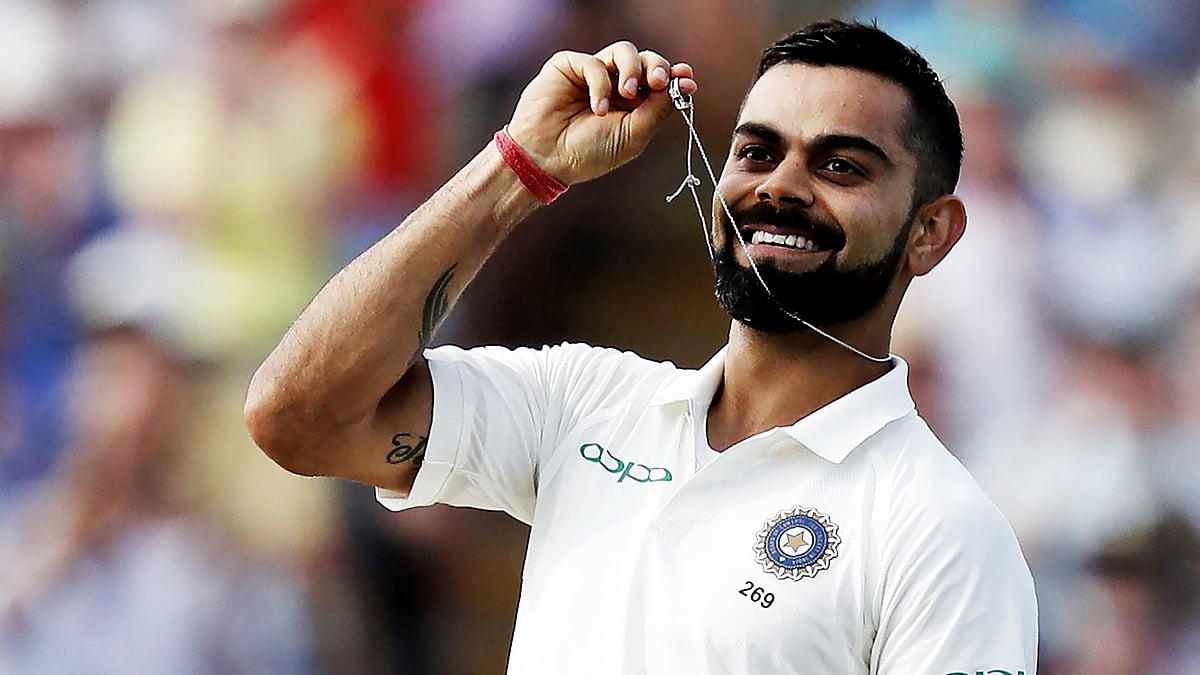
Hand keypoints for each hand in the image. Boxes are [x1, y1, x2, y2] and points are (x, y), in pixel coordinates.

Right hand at [506, 41, 696, 185]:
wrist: (546, 159)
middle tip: (659, 80)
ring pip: (624, 51)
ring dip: (633, 69)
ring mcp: (593, 74)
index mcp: (634, 104)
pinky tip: (597, 108)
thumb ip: (657, 110)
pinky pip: (594, 63)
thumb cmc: (588, 153)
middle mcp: (616, 85)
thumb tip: (683, 85)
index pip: (660, 81)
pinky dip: (600, 84)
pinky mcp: (570, 66)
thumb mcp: (632, 136)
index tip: (686, 78)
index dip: (675, 76)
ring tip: (629, 93)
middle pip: (646, 60)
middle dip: (657, 67)